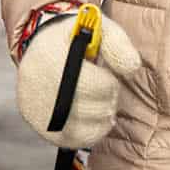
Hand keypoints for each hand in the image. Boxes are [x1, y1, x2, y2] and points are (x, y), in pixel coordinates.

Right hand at [16, 10, 141, 148]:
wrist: (42, 48)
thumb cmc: (75, 39)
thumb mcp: (97, 29)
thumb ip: (117, 44)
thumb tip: (132, 68)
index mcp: (50, 56)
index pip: (93, 85)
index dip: (108, 81)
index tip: (105, 73)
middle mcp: (38, 85)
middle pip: (91, 108)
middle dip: (107, 98)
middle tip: (104, 87)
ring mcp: (36, 109)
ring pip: (85, 128)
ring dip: (101, 116)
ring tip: (98, 99)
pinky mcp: (40, 127)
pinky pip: (75, 140)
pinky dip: (91, 131)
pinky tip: (92, 116)